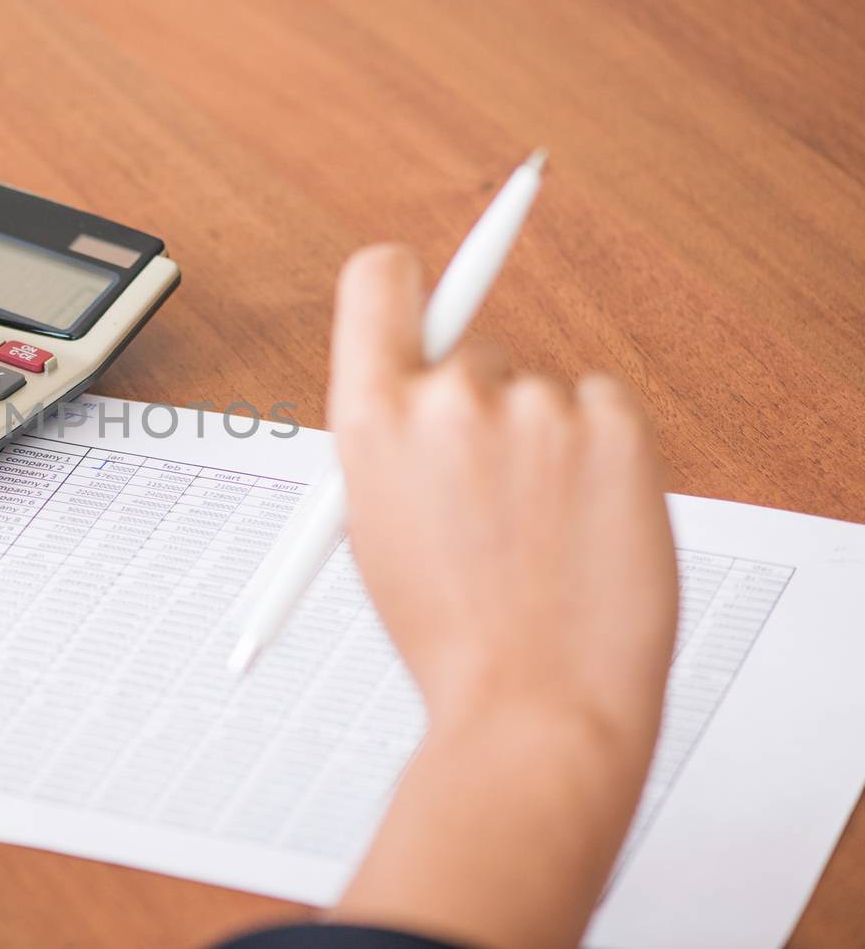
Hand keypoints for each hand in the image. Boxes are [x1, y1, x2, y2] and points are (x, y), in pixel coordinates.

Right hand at [332, 243, 677, 741]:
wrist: (534, 707)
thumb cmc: (451, 634)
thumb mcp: (372, 526)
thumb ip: (392, 441)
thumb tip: (422, 385)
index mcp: (371, 419)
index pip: (378, 280)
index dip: (399, 284)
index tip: (418, 294)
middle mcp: (448, 397)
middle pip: (467, 348)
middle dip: (477, 406)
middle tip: (489, 492)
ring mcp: (536, 409)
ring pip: (538, 394)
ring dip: (540, 445)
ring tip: (537, 536)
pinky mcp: (615, 426)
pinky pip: (602, 408)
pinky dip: (597, 455)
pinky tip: (581, 523)